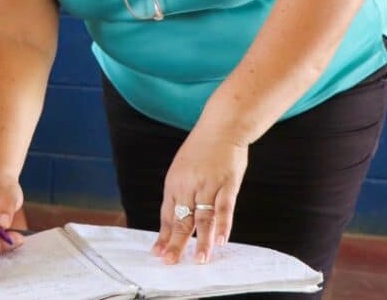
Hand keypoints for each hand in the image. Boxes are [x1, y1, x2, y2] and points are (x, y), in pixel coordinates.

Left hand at [152, 131, 247, 264]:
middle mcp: (188, 185)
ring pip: (203, 217)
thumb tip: (178, 218)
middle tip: (171, 261)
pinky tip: (221, 240)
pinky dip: (223, 224)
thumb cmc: (202, 148)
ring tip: (199, 259)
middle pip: (181, 219)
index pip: (167, 215)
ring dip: (201, 240)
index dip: (163, 235)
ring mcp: (209, 185)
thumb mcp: (183, 169)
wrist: (222, 126)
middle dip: (176, 243)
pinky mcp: (228, 183)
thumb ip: (181, 194)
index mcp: (174, 183)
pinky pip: (224, 207)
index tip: (158, 253)